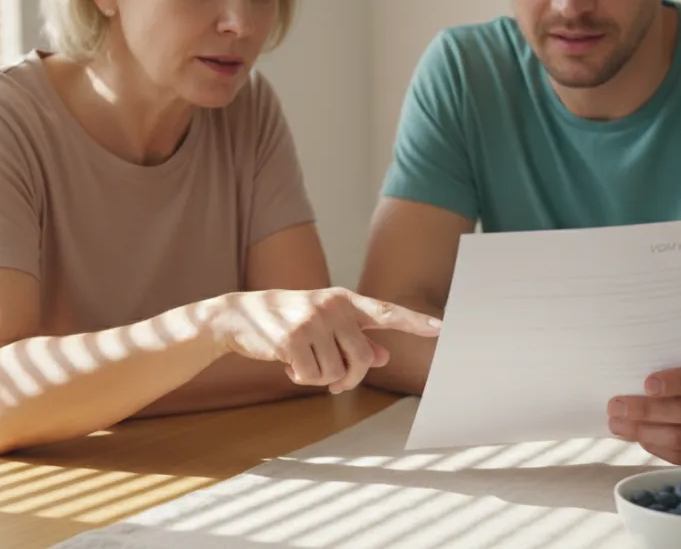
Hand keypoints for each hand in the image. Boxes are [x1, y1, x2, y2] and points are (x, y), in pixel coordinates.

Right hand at [212, 287, 442, 393]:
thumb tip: (384, 356)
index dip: (414, 322)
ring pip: (337, 372)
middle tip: (333, 380)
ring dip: (320, 378)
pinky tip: (287, 364)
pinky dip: (302, 378)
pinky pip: (313, 377)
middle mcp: (332, 307)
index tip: (440, 328)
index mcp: (344, 300)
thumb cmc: (288, 320)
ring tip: (302, 363)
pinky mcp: (292, 339)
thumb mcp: (324, 323)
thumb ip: (356, 339)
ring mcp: (312, 321)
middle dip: (350, 377)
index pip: (386, 312)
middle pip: (363, 359)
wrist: (240, 316)